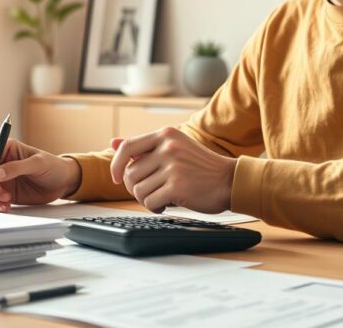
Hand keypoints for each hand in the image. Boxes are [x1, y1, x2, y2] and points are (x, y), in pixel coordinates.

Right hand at [0, 138, 80, 211]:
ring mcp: (0, 179)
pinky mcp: (3, 192)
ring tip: (7, 201)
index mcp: (6, 148)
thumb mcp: (38, 163)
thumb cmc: (53, 166)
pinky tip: (5, 207)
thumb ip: (17, 167)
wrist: (62, 183)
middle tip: (0, 193)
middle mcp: (0, 162)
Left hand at [110, 128, 235, 213]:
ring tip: (161, 197)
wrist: (230, 180)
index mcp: (166, 134)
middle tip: (151, 192)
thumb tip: (112, 142)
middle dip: (136, 188)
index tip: (116, 178)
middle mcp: (168, 147)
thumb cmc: (201, 167)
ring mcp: (173, 166)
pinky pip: (149, 201)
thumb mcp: (175, 147)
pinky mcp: (177, 186)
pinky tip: (166, 205)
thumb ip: (144, 147)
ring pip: (137, 190)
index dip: (116, 165)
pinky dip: (154, 207)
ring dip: (146, 199)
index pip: (127, 147)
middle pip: (130, 173)